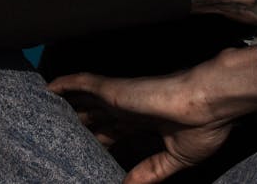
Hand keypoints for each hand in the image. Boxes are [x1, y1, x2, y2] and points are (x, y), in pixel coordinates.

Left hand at [48, 47, 256, 183]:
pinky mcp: (117, 89)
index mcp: (146, 123)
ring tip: (44, 106)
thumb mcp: (175, 160)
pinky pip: (85, 83)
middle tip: (56, 130)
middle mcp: (132, 109)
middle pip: (97, 116)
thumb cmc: (205, 127)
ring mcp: (123, 97)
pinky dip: (67, 83)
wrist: (212, 103)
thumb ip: (150, 173)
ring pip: (86, 100)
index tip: (84, 149)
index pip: (115, 132)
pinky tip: (50, 87)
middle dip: (80, 123)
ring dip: (68, 103)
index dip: (99, 139)